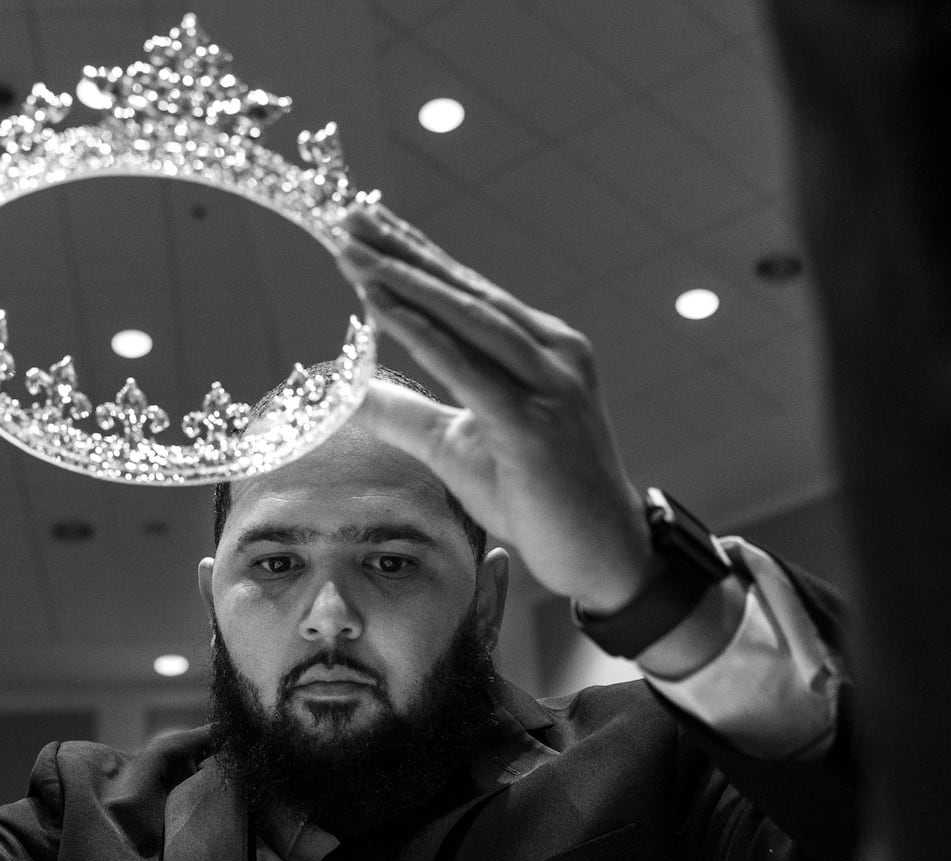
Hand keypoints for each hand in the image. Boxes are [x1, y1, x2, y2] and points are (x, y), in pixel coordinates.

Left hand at [335, 203, 650, 611]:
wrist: (602, 554)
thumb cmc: (537, 497)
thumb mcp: (458, 446)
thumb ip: (407, 415)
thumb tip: (350, 394)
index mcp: (540, 348)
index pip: (466, 290)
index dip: (414, 254)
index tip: (364, 222)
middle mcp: (551, 351)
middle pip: (462, 290)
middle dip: (401, 252)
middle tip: (348, 216)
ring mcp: (549, 384)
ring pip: (464, 317)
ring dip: (403, 281)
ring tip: (352, 253)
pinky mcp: (533, 426)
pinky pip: (468, 370)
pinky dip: (422, 334)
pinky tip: (381, 306)